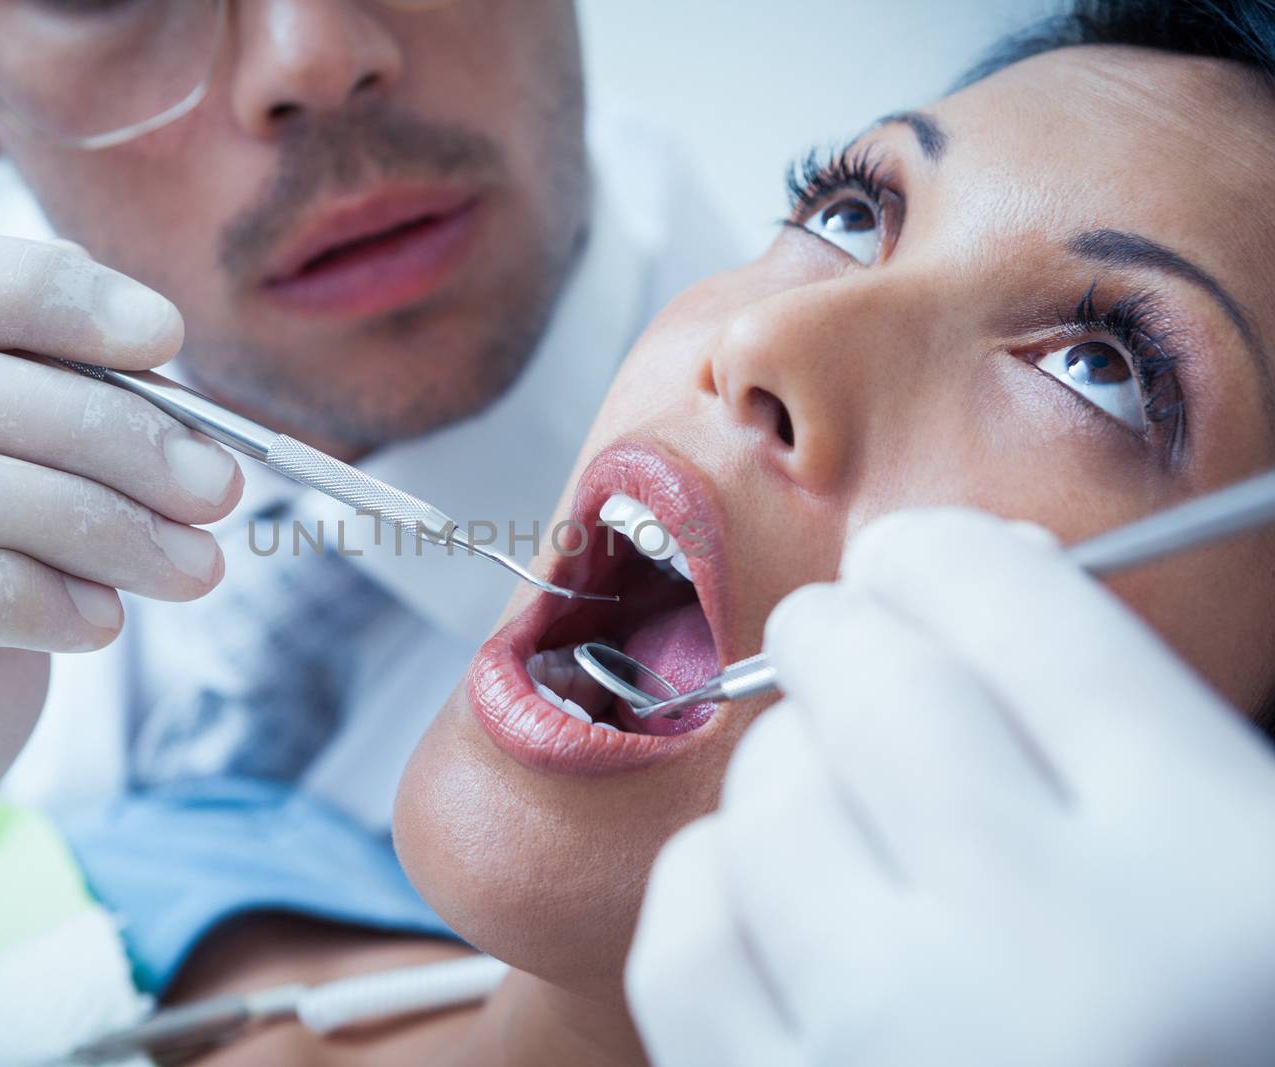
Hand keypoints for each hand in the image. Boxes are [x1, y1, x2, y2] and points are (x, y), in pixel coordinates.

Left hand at [626, 509, 1274, 1066]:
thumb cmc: (1206, 1028)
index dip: (951, 557)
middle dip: (853, 630)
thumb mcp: (1246, 874)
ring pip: (763, 790)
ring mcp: (898, 1043)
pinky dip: (710, 882)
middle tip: (864, 647)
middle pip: (871, 674)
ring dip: (788, 763)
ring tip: (843, 799)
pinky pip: (683, 932)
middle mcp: (1047, 949)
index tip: (927, 566)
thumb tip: (985, 574)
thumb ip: (1141, 725)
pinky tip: (769, 896)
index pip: (1015, 608)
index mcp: (1204, 868)